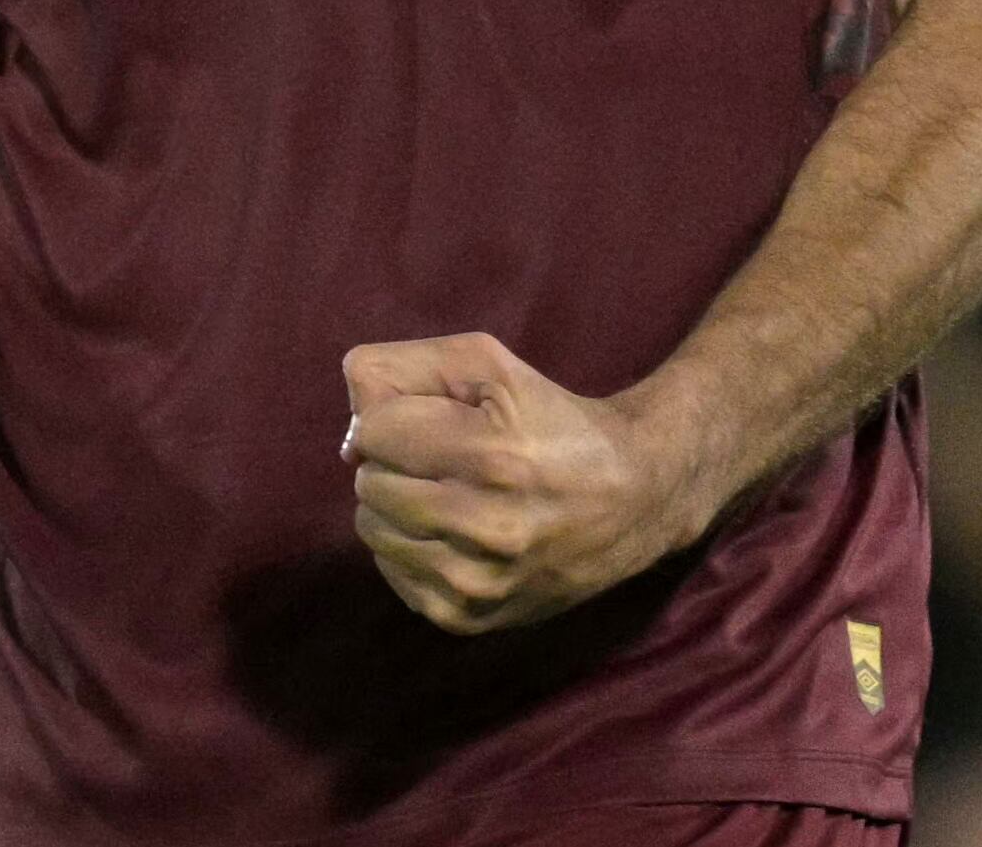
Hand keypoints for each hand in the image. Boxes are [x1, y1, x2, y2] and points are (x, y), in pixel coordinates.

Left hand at [340, 332, 712, 634]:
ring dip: (396, 504)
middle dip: (394, 460)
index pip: (374, 431)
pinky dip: (408, 545)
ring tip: (447, 491)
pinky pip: (391, 571)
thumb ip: (400, 369)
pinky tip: (451, 531)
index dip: (396, 417)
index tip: (435, 420)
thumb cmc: (551, 419)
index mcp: (493, 455)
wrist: (632, 499)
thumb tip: (350, 436)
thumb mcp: (486, 364)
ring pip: (372, 529)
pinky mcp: (469, 618)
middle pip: (369, 483)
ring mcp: (477, 582)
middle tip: (443, 457)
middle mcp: (485, 526)